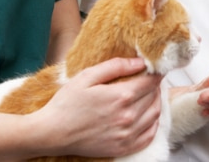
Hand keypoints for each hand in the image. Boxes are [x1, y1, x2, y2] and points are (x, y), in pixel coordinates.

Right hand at [36, 57, 162, 157]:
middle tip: (150, 80)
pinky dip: (153, 124)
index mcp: (120, 96)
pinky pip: (149, 136)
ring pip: (155, 115)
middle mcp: (127, 116)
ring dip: (156, 102)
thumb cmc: (67, 103)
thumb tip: (139, 62)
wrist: (52, 133)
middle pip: (154, 97)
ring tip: (149, 95)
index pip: (150, 82)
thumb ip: (115, 66)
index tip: (155, 69)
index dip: (155, 73)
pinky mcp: (123, 148)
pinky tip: (147, 116)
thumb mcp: (87, 76)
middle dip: (155, 86)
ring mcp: (126, 134)